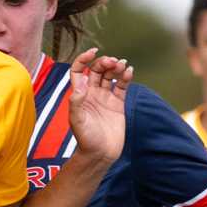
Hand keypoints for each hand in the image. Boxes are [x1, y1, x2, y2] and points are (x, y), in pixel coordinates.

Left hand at [65, 48, 129, 164]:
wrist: (100, 154)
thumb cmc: (86, 139)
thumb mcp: (77, 121)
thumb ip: (77, 102)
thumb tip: (82, 81)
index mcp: (80, 95)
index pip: (80, 71)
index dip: (84, 59)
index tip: (93, 52)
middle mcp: (92, 93)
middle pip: (97, 70)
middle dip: (104, 62)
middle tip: (112, 62)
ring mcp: (106, 98)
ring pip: (110, 76)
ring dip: (116, 67)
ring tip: (122, 64)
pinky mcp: (118, 104)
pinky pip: (122, 86)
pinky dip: (126, 77)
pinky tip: (129, 71)